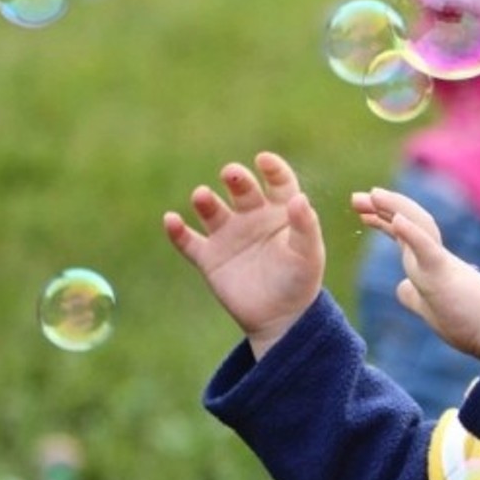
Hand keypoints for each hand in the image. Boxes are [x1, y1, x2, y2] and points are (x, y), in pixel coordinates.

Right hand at [163, 151, 324, 358]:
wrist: (281, 318)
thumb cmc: (300, 282)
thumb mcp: (309, 255)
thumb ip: (306, 226)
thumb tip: (300, 198)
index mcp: (281, 212)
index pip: (278, 182)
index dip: (272, 168)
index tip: (264, 160)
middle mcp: (252, 217)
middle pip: (242, 190)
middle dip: (236, 178)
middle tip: (231, 173)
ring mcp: (229, 235)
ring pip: (212, 210)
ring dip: (205, 201)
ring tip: (202, 195)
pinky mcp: (209, 258)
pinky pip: (188, 241)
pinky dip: (177, 231)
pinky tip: (171, 220)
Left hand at [352, 188, 479, 360]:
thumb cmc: (471, 324)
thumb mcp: (432, 310)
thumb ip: (416, 296)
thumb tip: (402, 288)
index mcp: (431, 267)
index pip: (403, 236)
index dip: (383, 221)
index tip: (363, 211)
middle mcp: (435, 258)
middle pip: (406, 224)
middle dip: (381, 208)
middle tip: (355, 197)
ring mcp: (441, 264)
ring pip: (418, 226)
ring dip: (395, 208)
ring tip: (373, 195)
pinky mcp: (445, 276)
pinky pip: (427, 250)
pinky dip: (411, 233)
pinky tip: (395, 220)